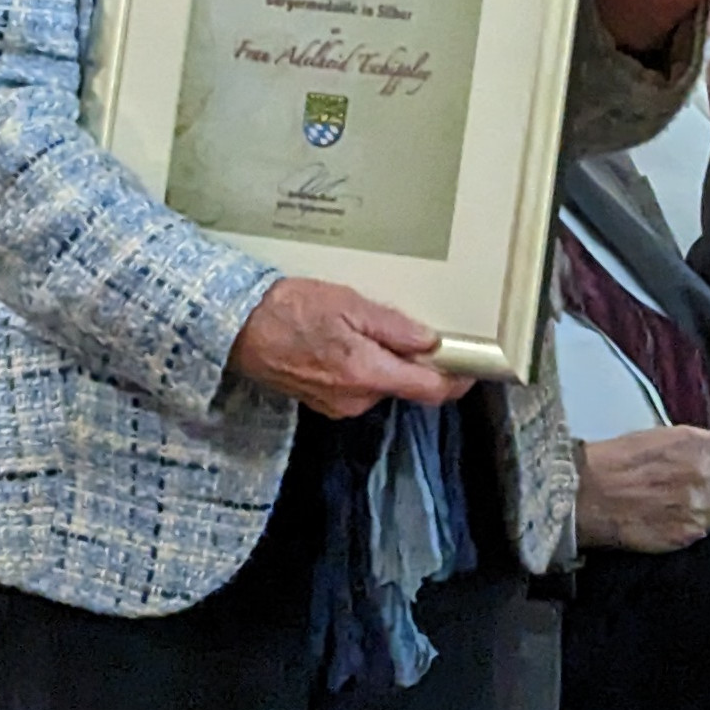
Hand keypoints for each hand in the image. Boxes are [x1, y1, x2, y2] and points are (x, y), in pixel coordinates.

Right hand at [229, 278, 471, 418]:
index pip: (430, 391)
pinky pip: (358, 387)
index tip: (472, 366)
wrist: (238, 328)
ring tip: (366, 327)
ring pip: (382, 385)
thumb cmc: (290, 310)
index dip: (457, 380)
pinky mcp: (323, 403)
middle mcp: (356, 399)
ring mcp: (338, 405)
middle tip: (415, 329)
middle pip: (407, 387)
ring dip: (385, 362)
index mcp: (367, 373)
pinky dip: (363, 367)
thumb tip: (430, 342)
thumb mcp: (348, 304)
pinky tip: (345, 341)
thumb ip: (393, 326)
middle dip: (416, 363)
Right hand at [574, 427, 709, 552]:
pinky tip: (671, 527)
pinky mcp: (686, 536)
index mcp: (700, 444)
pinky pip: (702, 538)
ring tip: (686, 517)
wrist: (586, 494)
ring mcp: (698, 509)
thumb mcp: (662, 440)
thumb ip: (697, 451)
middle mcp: (706, 475)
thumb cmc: (616, 462)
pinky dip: (693, 535)